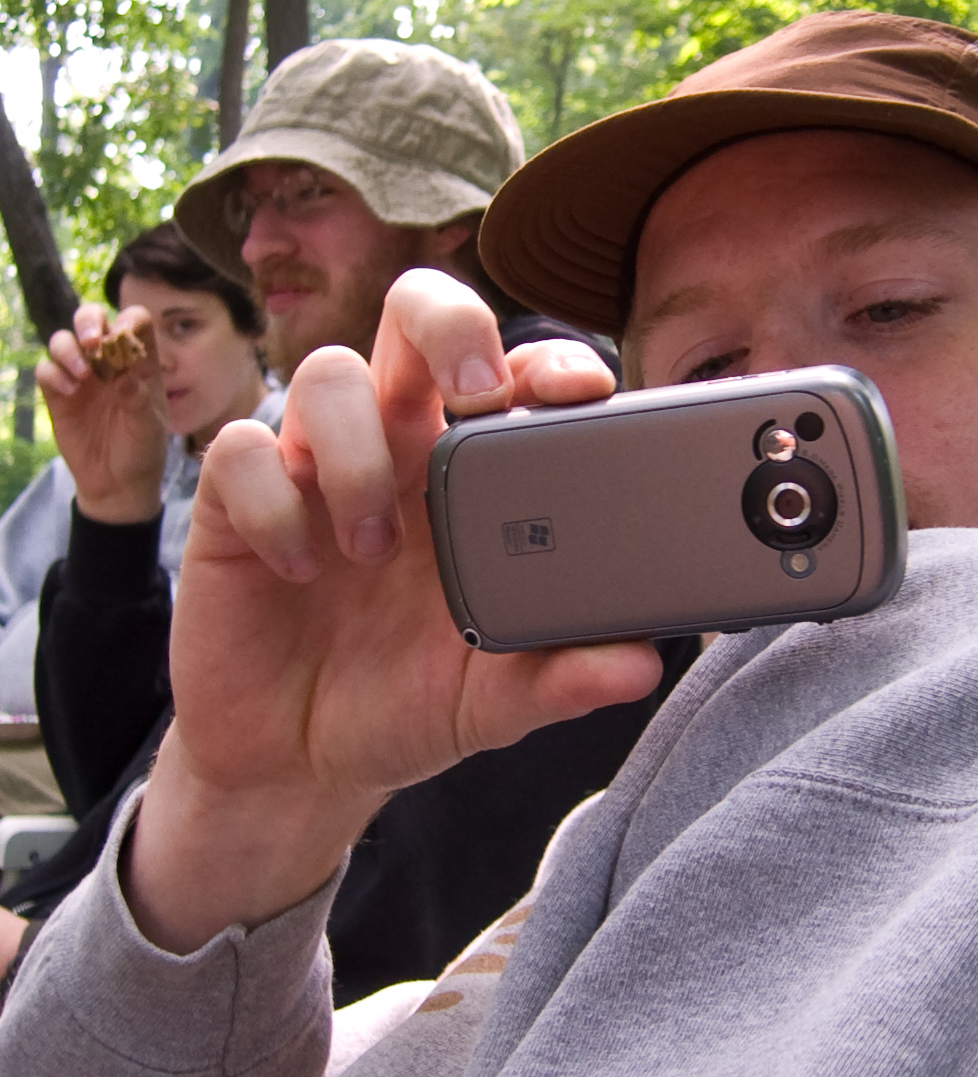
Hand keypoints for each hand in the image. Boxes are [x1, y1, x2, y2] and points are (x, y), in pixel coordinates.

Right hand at [37, 303, 167, 524]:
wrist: (117, 483)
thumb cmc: (142, 450)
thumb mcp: (148, 427)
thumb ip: (138, 400)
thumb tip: (123, 378)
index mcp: (140, 363)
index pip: (135, 322)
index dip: (128, 321)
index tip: (123, 338)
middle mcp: (108, 362)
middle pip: (92, 319)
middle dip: (89, 322)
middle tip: (93, 343)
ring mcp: (81, 376)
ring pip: (63, 340)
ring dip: (69, 350)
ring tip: (83, 375)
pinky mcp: (58, 394)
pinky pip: (46, 370)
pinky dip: (53, 374)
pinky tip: (69, 393)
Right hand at [126, 269, 661, 951]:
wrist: (298, 763)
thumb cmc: (406, 703)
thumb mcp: (493, 704)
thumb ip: (563, 680)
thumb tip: (641, 667)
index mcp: (472, 476)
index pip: (515, 372)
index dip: (550, 357)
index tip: (582, 392)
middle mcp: (397, 449)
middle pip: (416, 313)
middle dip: (449, 322)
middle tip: (474, 393)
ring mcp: (315, 468)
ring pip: (329, 373)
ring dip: (357, 452)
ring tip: (374, 550)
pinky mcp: (237, 505)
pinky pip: (241, 450)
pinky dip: (273, 503)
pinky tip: (299, 570)